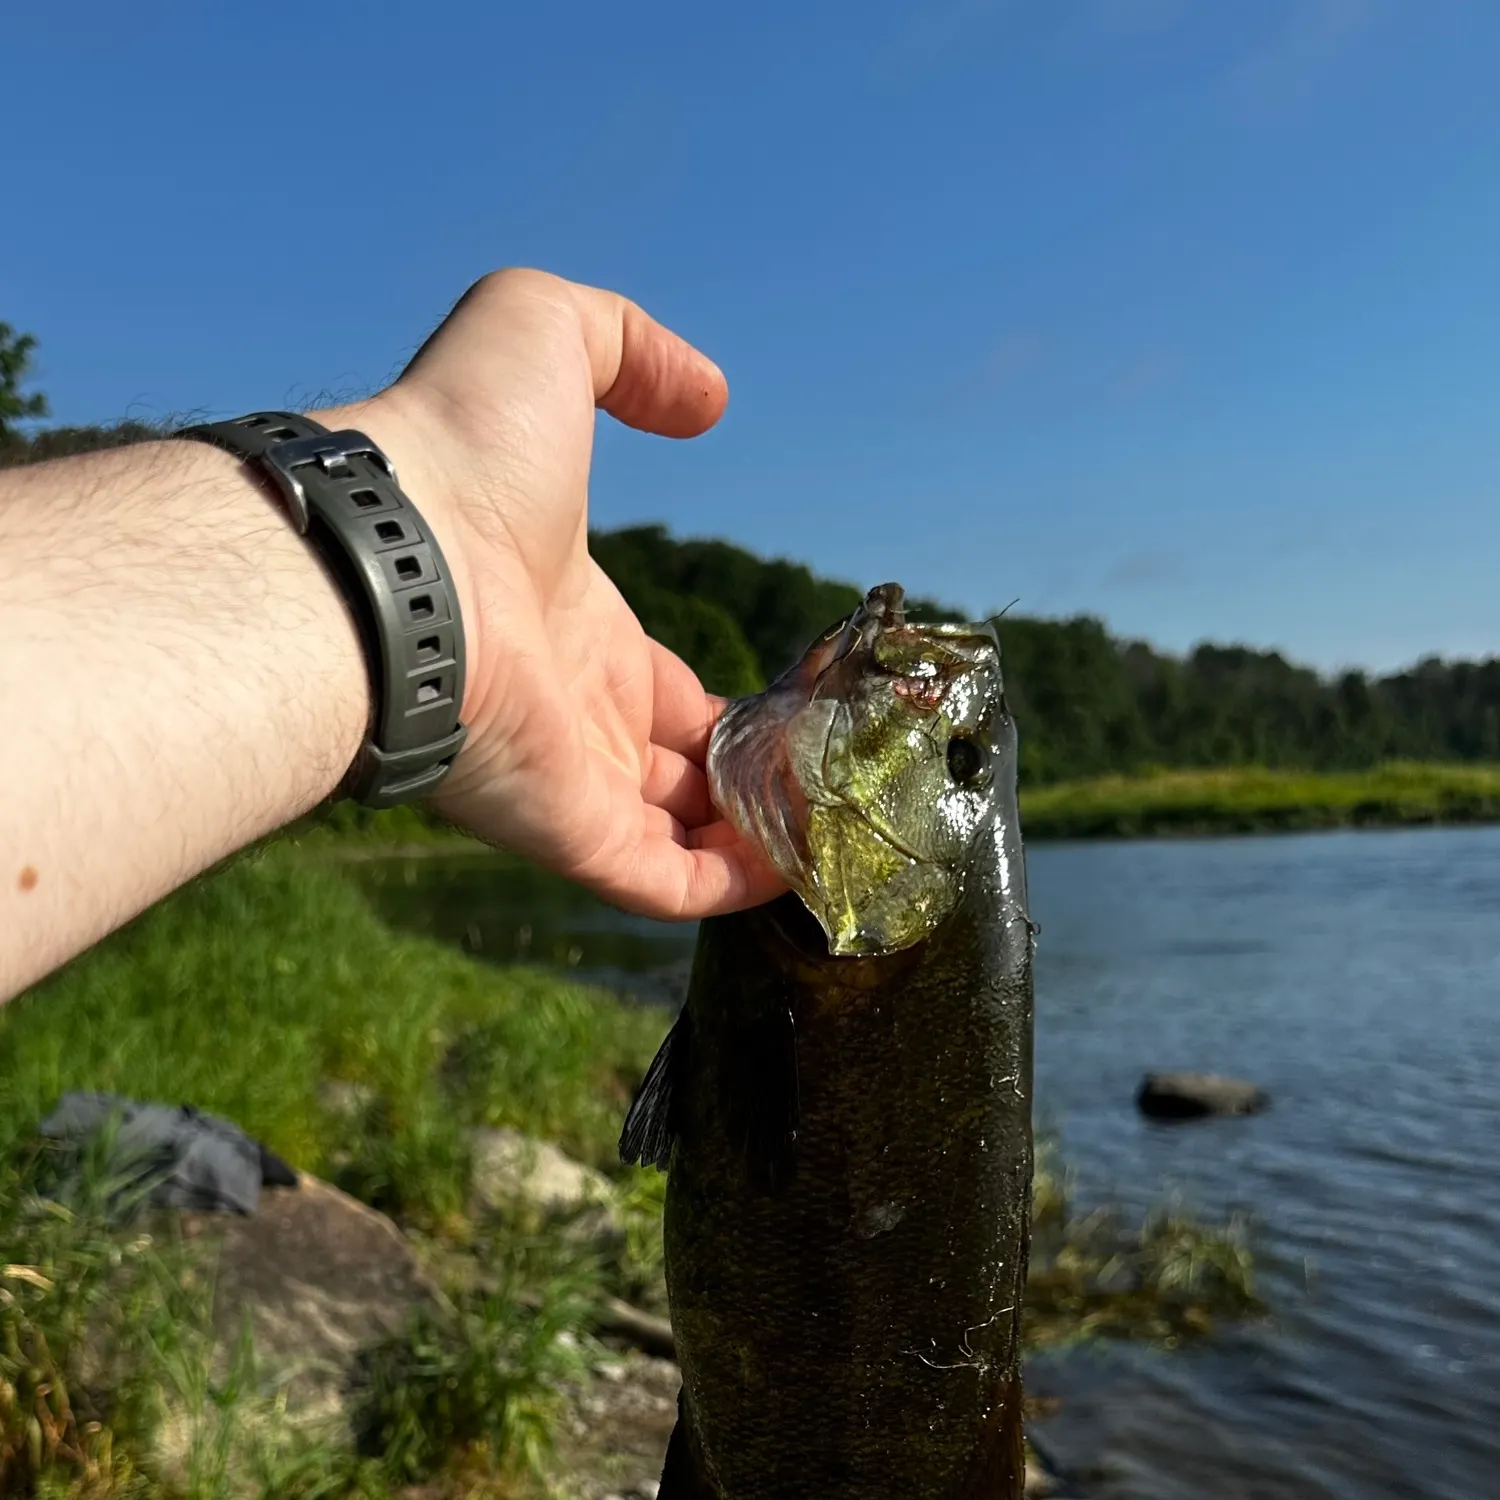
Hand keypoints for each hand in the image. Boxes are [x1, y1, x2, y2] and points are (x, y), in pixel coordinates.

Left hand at [318, 270, 784, 920]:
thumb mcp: (542, 333)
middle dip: (751, 780)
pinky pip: (664, 884)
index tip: (794, 715)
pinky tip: (805, 875)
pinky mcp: (569, 832)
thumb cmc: (461, 449)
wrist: (397, 554)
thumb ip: (629, 351)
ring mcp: (572, 776)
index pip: (660, 686)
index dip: (724, 707)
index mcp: (575, 623)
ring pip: (679, 834)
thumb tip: (707, 402)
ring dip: (757, 837)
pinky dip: (731, 888)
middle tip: (833, 782)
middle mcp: (575, 708)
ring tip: (847, 831)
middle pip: (678, 766)